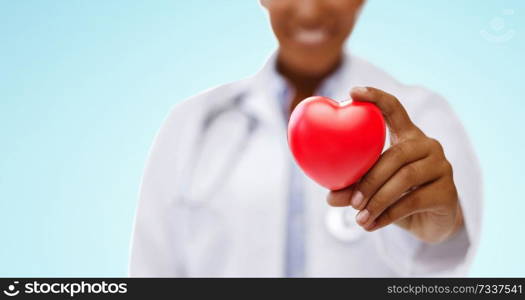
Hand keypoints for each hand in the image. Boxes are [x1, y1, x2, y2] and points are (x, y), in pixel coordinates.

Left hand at [326, 87, 463, 243]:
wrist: (431, 224)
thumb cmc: (397, 198)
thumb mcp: (373, 190)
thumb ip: (353, 188)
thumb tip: (329, 198)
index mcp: (408, 136)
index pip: (394, 109)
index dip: (375, 98)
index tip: (352, 92)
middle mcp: (428, 146)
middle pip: (396, 154)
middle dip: (369, 178)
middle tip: (350, 200)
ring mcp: (442, 167)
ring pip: (405, 179)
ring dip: (377, 200)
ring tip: (358, 217)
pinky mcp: (448, 192)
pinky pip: (413, 201)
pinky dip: (388, 215)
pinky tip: (370, 225)